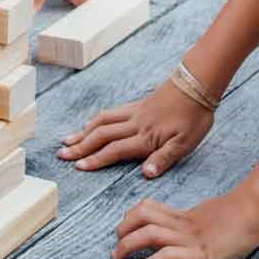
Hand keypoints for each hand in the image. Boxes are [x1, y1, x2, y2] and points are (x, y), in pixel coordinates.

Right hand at [58, 80, 211, 178]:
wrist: (197, 84)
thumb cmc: (194, 116)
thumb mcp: (186, 143)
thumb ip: (164, 158)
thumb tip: (146, 174)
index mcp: (146, 137)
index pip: (115, 150)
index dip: (95, 159)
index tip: (78, 166)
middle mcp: (135, 124)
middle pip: (101, 136)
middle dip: (80, 146)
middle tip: (62, 155)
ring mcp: (134, 113)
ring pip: (102, 122)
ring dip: (83, 132)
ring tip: (68, 141)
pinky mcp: (136, 105)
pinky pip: (110, 113)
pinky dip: (95, 120)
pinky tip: (90, 123)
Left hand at [112, 190, 258, 258]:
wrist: (257, 211)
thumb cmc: (244, 218)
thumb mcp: (215, 218)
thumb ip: (202, 223)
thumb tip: (201, 231)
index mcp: (186, 217)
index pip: (150, 209)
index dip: (132, 216)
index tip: (125, 227)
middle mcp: (184, 226)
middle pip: (143, 218)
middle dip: (124, 230)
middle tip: (116, 246)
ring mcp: (191, 241)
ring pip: (149, 234)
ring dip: (128, 245)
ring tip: (118, 257)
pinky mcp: (198, 256)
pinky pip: (165, 257)